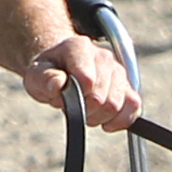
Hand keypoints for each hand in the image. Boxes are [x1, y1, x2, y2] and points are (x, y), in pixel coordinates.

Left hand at [23, 33, 137, 132]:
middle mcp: (103, 56)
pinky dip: (121, 120)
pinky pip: (134, 106)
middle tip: (73, 108)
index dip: (76, 99)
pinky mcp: (128, 86)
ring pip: (117, 104)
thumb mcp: (36, 75)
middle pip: (102, 97)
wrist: (62, 68)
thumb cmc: (48, 73)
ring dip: (99, 117)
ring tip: (86, 111)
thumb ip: (45, 79)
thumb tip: (59, 85)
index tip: (63, 99)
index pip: (87, 80)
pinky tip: (106, 123)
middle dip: (85, 111)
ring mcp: (118, 70)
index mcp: (79, 48)